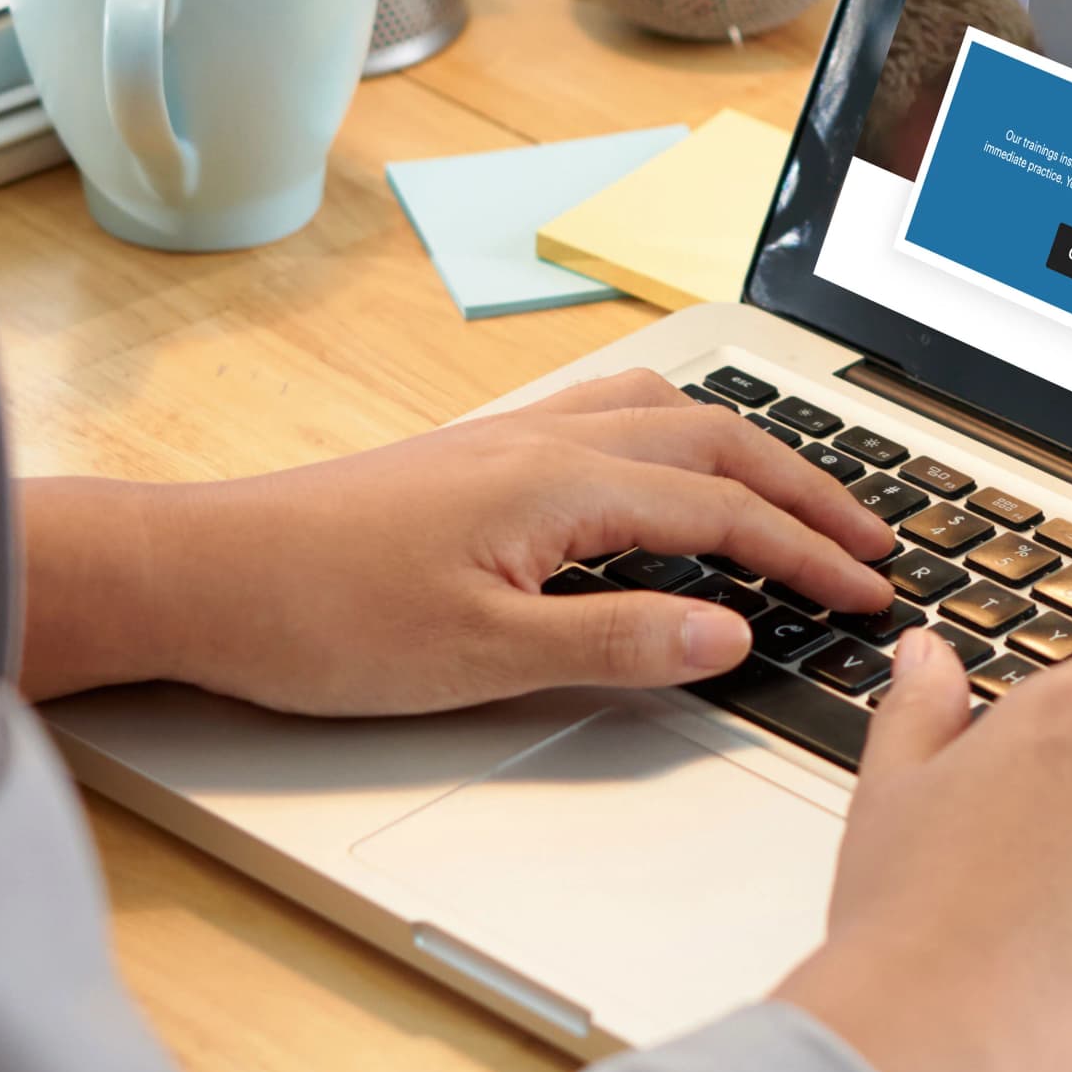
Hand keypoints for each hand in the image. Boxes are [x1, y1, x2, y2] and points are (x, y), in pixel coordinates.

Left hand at [18, 372, 897, 712]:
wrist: (200, 576)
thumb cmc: (318, 617)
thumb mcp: (480, 656)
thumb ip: (616, 641)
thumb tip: (732, 631)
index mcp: (560, 485)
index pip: (723, 511)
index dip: (809, 554)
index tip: (870, 593)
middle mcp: (544, 441)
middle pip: (713, 441)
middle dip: (805, 489)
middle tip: (871, 539)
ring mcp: (508, 439)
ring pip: (663, 415)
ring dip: (746, 449)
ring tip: (797, 492)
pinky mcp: (475, 454)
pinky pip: (610, 417)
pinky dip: (677, 434)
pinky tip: (669, 465)